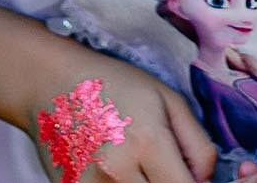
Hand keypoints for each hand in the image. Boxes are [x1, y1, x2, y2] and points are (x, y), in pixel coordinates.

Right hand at [27, 58, 215, 182]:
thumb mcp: (167, 99)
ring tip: (144, 171)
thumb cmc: (113, 85)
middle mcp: (118, 171)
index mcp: (147, 141)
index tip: (191, 176)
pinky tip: (123, 175)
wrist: (50, 83)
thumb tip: (206, 181)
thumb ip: (197, 144)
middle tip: (166, 170)